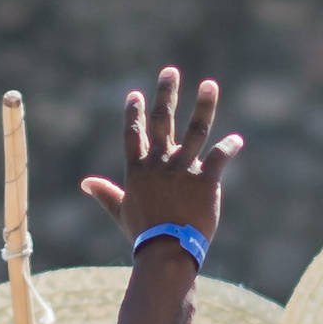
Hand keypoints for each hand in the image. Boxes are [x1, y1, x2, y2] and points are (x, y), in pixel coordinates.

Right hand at [80, 66, 241, 245]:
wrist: (165, 252)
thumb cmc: (143, 235)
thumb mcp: (120, 212)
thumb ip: (105, 194)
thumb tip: (85, 183)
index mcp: (138, 169)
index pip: (133, 133)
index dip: (133, 112)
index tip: (135, 94)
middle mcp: (160, 163)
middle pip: (161, 121)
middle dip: (165, 94)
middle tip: (170, 71)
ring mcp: (183, 170)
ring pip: (195, 131)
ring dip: (204, 106)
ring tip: (209, 85)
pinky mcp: (206, 181)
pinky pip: (220, 157)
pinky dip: (230, 147)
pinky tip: (237, 140)